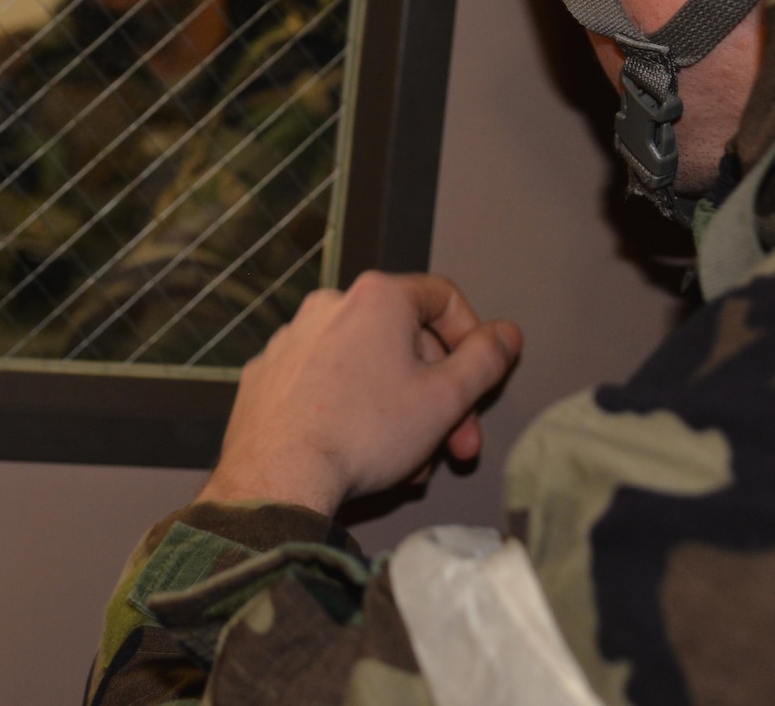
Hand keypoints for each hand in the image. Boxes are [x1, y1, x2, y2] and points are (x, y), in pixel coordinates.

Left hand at [197, 271, 521, 515]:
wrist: (279, 477)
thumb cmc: (364, 434)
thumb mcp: (446, 399)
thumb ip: (485, 361)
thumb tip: (506, 334)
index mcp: (377, 297)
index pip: (443, 298)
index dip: (472, 339)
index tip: (478, 381)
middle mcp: (330, 305)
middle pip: (404, 340)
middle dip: (437, 395)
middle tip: (455, 445)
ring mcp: (293, 337)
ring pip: (366, 367)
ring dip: (398, 411)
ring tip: (409, 464)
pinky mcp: (269, 372)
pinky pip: (324, 383)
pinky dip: (350, 409)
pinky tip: (359, 451)